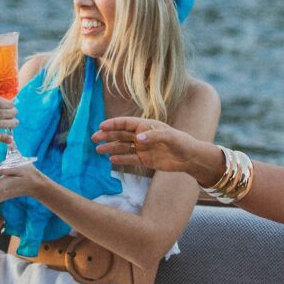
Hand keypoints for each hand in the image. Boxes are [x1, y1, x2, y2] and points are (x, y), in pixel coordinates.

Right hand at [92, 117, 223, 185]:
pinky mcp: (145, 160)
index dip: (113, 124)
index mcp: (146, 126)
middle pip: (121, 135)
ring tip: (98, 150)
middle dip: (107, 135)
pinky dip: (121, 159)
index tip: (101, 126)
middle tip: (94, 138)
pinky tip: (110, 159)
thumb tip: (138, 138)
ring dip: (110, 147)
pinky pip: (130, 159)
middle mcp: (142, 136)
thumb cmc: (181, 142)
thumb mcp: (170, 137)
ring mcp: (143, 148)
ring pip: (123, 147)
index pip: (126, 123)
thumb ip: (154, 136)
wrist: (190, 158)